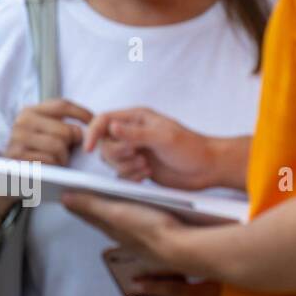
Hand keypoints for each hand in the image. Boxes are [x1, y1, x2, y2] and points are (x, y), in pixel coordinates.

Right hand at [5, 99, 92, 165]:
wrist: (10, 178)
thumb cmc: (35, 153)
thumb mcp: (45, 133)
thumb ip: (62, 124)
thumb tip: (93, 123)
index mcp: (30, 111)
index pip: (63, 105)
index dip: (83, 113)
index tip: (94, 123)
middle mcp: (22, 122)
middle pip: (66, 130)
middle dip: (73, 144)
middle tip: (68, 152)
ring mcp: (18, 140)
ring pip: (59, 146)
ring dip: (64, 157)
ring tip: (58, 161)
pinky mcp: (18, 158)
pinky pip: (50, 161)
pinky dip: (54, 167)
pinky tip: (50, 168)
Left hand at [63, 191, 189, 269]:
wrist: (183, 248)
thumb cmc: (150, 229)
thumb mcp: (117, 212)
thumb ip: (92, 205)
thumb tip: (65, 199)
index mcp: (112, 228)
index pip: (90, 215)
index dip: (78, 204)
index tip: (66, 195)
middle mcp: (124, 236)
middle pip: (104, 220)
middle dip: (92, 209)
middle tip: (81, 198)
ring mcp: (141, 238)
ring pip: (122, 223)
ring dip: (113, 214)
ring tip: (107, 204)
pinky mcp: (159, 236)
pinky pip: (140, 225)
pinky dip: (134, 217)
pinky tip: (140, 214)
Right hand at [85, 108, 215, 189]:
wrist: (206, 168)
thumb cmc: (191, 148)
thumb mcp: (163, 137)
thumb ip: (135, 133)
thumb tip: (111, 127)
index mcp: (137, 118)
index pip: (103, 120)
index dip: (92, 133)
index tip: (88, 148)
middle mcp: (132, 133)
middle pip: (104, 144)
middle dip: (117, 155)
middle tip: (138, 155)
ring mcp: (134, 151)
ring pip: (111, 161)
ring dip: (125, 167)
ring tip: (146, 166)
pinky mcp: (137, 167)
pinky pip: (120, 174)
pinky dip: (131, 177)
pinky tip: (147, 175)